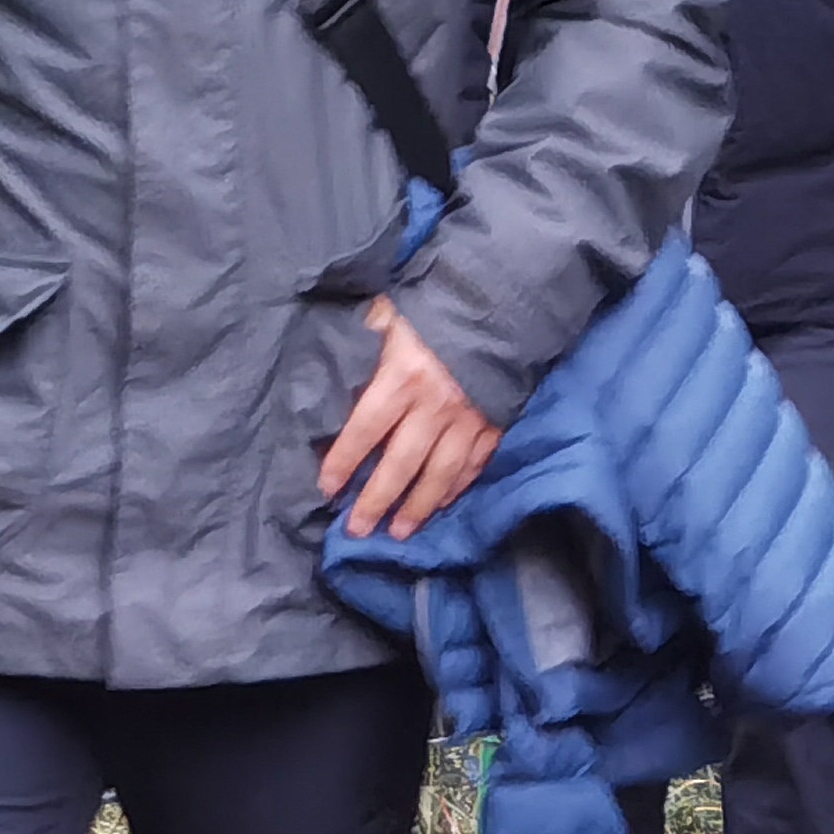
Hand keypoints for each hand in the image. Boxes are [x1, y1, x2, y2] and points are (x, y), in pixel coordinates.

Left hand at [319, 300, 499, 540]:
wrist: (507, 301)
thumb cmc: (440, 306)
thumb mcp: (394, 311)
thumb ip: (366, 333)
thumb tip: (334, 352)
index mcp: (404, 376)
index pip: (366, 429)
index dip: (344, 461)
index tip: (327, 488)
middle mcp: (436, 405)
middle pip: (401, 463)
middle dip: (377, 500)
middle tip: (357, 530)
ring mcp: (469, 419)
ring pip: (440, 474)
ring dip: (418, 507)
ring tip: (398, 533)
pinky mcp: (496, 424)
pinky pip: (474, 465)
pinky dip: (457, 489)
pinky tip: (441, 505)